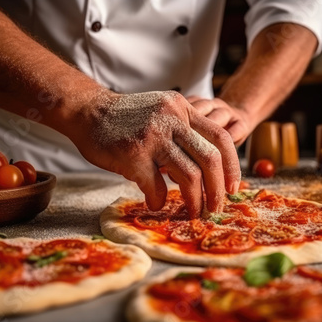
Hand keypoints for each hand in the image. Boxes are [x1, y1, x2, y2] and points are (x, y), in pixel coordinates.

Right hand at [69, 90, 240, 217]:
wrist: (88, 111)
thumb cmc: (126, 119)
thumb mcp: (162, 112)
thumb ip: (184, 131)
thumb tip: (205, 169)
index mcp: (183, 109)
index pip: (221, 137)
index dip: (231, 166)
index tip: (233, 187)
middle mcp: (172, 119)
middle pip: (210, 158)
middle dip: (218, 190)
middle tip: (216, 208)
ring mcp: (153, 136)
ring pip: (189, 176)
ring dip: (195, 201)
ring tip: (193, 212)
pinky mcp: (133, 154)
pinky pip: (156, 186)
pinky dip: (158, 200)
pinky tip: (155, 203)